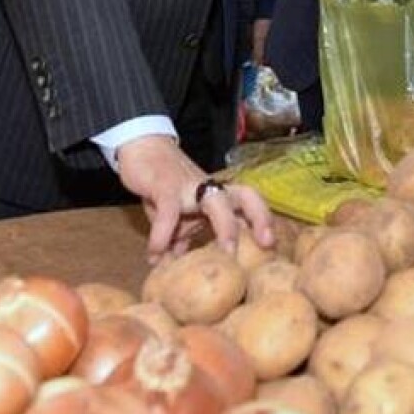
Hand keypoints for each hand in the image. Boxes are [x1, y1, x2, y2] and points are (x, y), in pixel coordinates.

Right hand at [115, 134, 275, 261]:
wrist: (142, 148)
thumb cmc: (164, 183)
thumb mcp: (176, 213)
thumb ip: (181, 236)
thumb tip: (176, 265)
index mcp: (216, 193)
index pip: (249, 201)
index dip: (263, 219)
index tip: (271, 244)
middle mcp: (210, 188)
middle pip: (244, 197)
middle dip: (259, 218)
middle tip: (266, 244)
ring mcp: (190, 186)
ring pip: (216, 202)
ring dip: (225, 227)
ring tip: (227, 255)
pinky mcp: (165, 186)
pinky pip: (169, 211)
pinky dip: (163, 234)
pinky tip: (156, 253)